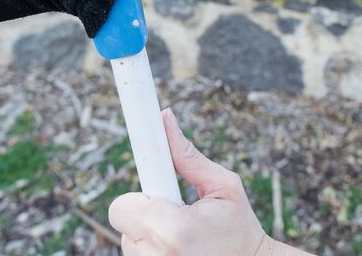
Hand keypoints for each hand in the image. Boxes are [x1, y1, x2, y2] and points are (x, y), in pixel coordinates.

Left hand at [109, 108, 312, 255]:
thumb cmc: (239, 227)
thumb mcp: (222, 185)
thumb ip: (187, 155)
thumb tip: (165, 119)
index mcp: (174, 231)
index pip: (122, 207)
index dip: (138, 196)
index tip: (149, 185)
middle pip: (124, 222)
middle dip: (145, 209)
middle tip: (175, 208)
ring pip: (129, 239)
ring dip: (149, 230)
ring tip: (181, 231)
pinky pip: (139, 253)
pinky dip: (152, 246)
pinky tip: (177, 245)